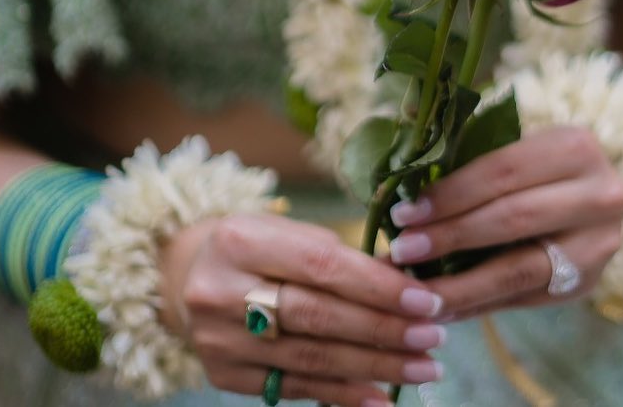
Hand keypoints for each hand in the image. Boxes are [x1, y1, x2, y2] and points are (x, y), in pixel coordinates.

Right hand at [159, 213, 447, 405]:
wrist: (188, 275)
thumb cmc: (261, 247)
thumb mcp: (294, 234)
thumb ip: (347, 257)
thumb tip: (413, 283)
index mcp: (241, 240)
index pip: (322, 267)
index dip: (379, 287)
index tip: (426, 301)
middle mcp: (220, 291)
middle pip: (318, 316)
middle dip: (384, 330)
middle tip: (434, 337)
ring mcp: (218, 339)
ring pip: (311, 357)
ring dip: (375, 366)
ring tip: (423, 366)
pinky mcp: (223, 375)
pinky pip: (295, 387)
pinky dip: (344, 394)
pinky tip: (383, 398)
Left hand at [387, 127, 622, 319]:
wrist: (592, 200)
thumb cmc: (537, 168)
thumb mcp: (516, 149)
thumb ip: (469, 157)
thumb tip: (406, 175)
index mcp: (575, 148)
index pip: (502, 171)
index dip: (451, 194)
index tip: (404, 213)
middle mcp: (599, 195)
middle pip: (511, 219)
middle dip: (450, 237)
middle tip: (401, 252)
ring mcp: (598, 244)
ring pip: (519, 270)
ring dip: (459, 284)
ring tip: (415, 291)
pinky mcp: (587, 283)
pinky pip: (522, 298)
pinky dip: (477, 304)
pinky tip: (442, 306)